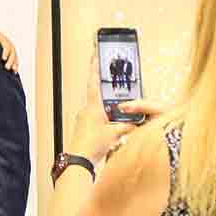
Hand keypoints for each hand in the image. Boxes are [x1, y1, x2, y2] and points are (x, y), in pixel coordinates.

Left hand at [0, 27, 17, 72]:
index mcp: (3, 38)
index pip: (6, 45)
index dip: (6, 52)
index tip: (4, 58)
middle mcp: (8, 43)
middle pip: (12, 52)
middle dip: (11, 60)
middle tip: (7, 67)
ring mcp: (10, 48)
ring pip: (15, 56)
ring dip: (15, 63)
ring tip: (13, 70)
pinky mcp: (10, 53)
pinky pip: (15, 59)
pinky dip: (15, 65)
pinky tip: (15, 71)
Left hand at [69, 45, 162, 162]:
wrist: (78, 162)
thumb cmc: (91, 146)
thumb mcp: (114, 134)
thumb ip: (126, 126)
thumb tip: (137, 122)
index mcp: (92, 107)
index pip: (94, 82)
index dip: (95, 67)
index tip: (95, 54)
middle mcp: (86, 111)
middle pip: (98, 96)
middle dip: (107, 93)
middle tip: (114, 86)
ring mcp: (83, 120)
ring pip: (98, 110)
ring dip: (107, 111)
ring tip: (116, 115)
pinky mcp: (84, 129)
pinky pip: (96, 120)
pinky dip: (105, 121)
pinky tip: (111, 128)